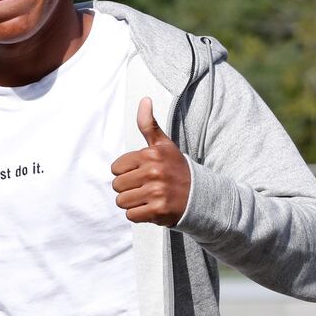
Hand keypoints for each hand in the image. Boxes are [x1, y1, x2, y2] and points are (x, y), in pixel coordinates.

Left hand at [111, 97, 191, 226]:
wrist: (200, 196)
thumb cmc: (176, 169)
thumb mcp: (164, 145)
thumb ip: (149, 124)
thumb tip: (144, 99)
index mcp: (151, 155)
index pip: (116, 168)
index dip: (125, 173)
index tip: (140, 174)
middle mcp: (154, 172)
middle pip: (117, 186)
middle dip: (128, 189)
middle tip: (145, 188)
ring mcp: (156, 192)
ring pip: (122, 201)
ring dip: (132, 203)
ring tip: (148, 198)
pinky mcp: (158, 210)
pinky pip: (131, 215)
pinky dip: (139, 215)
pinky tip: (152, 208)